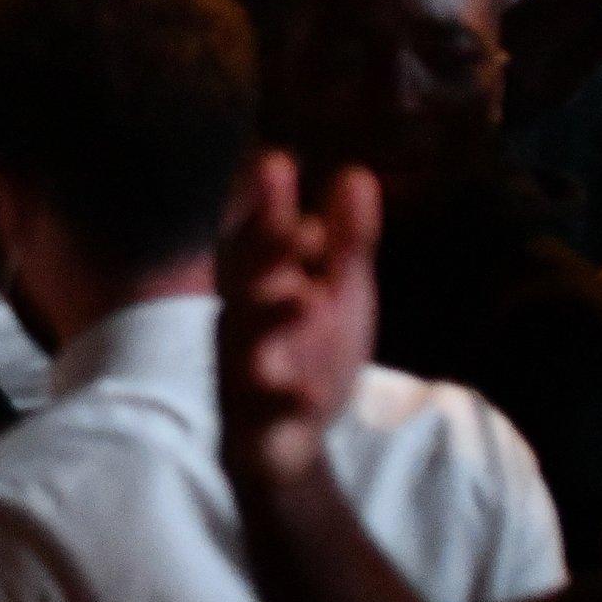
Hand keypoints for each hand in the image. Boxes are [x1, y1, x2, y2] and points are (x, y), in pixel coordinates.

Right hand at [216, 152, 381, 482]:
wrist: (287, 441)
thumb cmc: (309, 350)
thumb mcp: (339, 292)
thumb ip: (347, 240)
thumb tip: (358, 173)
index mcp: (261, 280)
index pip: (258, 233)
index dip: (265, 201)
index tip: (278, 160)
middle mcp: (244, 318)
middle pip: (249, 278)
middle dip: (265, 249)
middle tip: (294, 221)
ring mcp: (245, 369)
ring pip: (249, 341)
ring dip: (272, 319)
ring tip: (303, 300)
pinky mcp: (256, 420)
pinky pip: (266, 410)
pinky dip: (284, 399)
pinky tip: (304, 394)